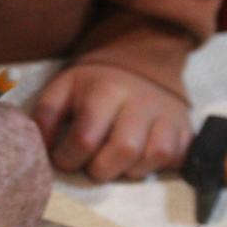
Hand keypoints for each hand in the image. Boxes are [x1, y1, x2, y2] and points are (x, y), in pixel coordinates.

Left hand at [33, 64, 192, 181]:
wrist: (139, 57)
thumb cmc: (94, 82)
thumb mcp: (63, 88)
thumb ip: (46, 116)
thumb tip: (41, 149)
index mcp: (106, 91)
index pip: (85, 138)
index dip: (68, 159)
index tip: (65, 158)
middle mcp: (140, 102)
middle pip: (124, 150)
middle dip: (102, 169)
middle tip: (93, 165)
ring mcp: (168, 115)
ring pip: (155, 156)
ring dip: (131, 169)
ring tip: (118, 160)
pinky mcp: (185, 127)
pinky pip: (179, 157)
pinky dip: (161, 166)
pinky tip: (143, 157)